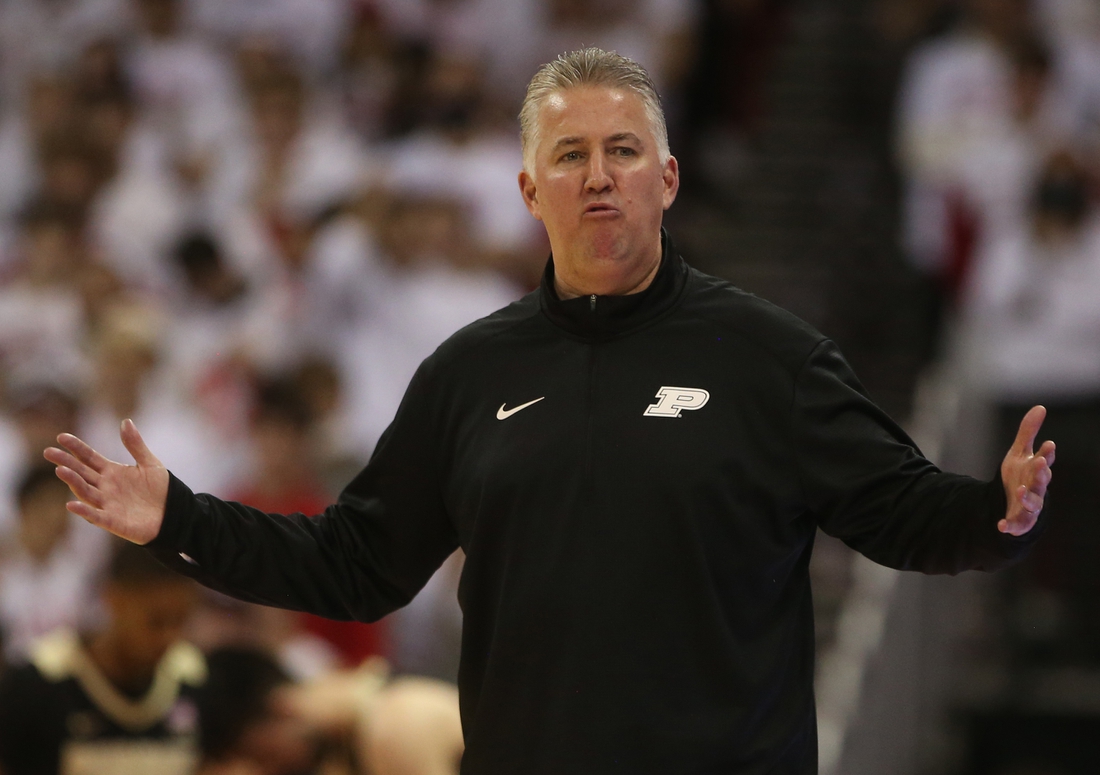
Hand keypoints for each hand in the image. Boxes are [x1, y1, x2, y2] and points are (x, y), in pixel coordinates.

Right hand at [43, 419, 168, 544]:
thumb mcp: (149, 463)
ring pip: (85, 492)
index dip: (76, 447)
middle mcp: (105, 487)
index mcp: (111, 472)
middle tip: (49, 452)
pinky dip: (84, 511)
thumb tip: (125, 421)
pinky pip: (96, 516)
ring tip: (61, 470)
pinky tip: (71, 505)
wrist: (175, 513)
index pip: (89, 457)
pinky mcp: (114, 521)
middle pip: (81, 473)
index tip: (61, 437)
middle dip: (66, 462)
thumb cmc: (161, 489)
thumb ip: (135, 445)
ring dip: (73, 482)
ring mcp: (107, 504)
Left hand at [999, 405, 1054, 535]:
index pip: (1044, 460)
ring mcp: (1029, 505)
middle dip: (1042, 472)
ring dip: (1028, 497)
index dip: (1047, 453)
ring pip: (1033, 503)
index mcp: (1036, 471)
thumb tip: (1040, 407)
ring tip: (1019, 490)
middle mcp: (1036, 488)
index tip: (1048, 444)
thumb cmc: (1020, 475)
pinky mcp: (1020, 520)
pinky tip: (1001, 525)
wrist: (1011, 501)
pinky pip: (1016, 524)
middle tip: (1040, 462)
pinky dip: (1010, 525)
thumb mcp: (1019, 453)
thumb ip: (1028, 432)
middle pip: (1041, 481)